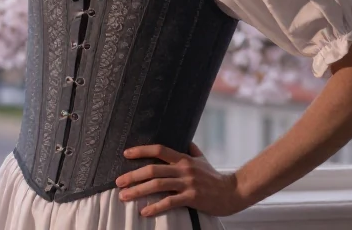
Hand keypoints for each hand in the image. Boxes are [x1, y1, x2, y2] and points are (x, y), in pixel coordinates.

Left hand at [115, 141, 248, 217]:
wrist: (233, 192)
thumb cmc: (215, 177)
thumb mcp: (202, 159)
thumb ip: (191, 150)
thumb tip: (184, 140)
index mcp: (184, 158)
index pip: (159, 150)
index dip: (141, 150)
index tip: (125, 154)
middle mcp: (184, 169)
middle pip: (153, 169)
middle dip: (132, 175)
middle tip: (118, 182)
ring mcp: (188, 183)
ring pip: (157, 185)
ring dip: (138, 191)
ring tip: (124, 196)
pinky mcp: (192, 198)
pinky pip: (170, 202)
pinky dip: (155, 207)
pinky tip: (144, 211)